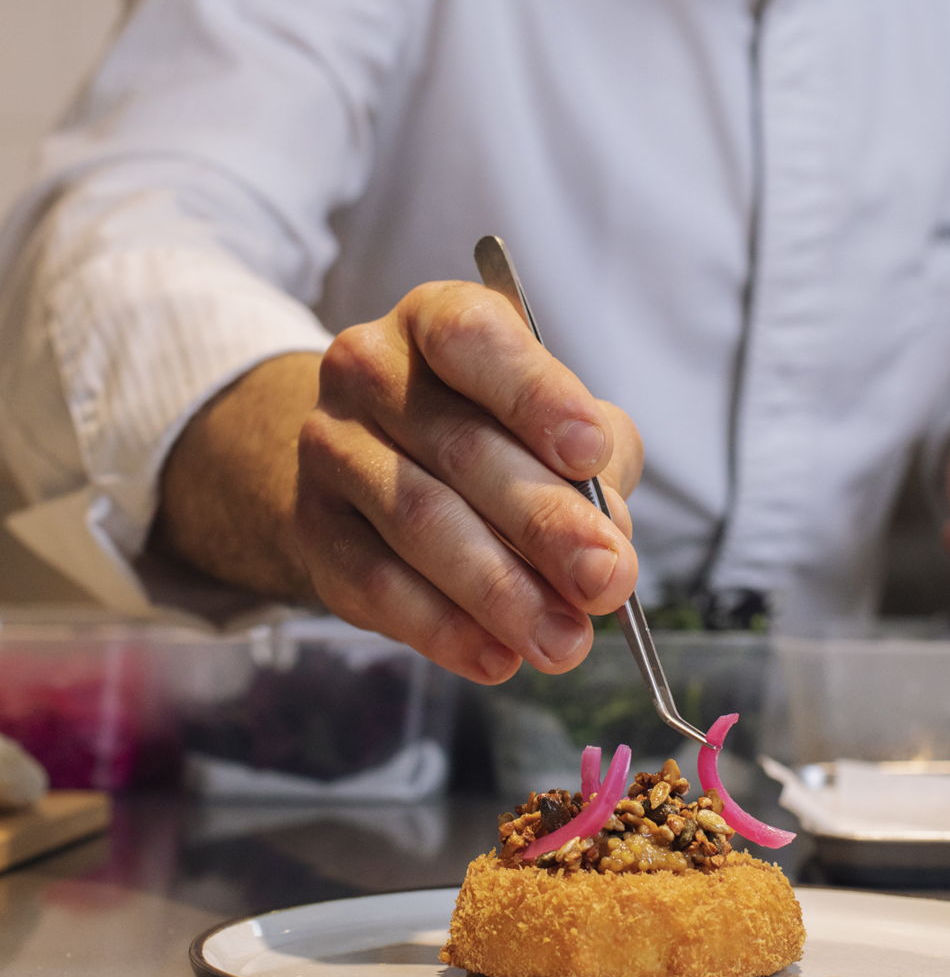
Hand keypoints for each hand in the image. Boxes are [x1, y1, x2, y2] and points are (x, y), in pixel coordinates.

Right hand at [292, 281, 641, 683]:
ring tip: (565, 640)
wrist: (375, 459)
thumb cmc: (491, 428)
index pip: (472, 338)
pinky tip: (497, 656)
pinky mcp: (313, 528)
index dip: (534, 394)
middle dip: (543, 521)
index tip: (590, 451)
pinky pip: (376, 583)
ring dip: (501, 590)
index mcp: (433, 320)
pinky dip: (443, 627)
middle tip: (606, 578)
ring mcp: (330, 448)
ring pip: (418, 520)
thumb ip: (595, 459)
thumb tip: (608, 540)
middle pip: (459, 447)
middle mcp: (368, 370)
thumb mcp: (554, 416)